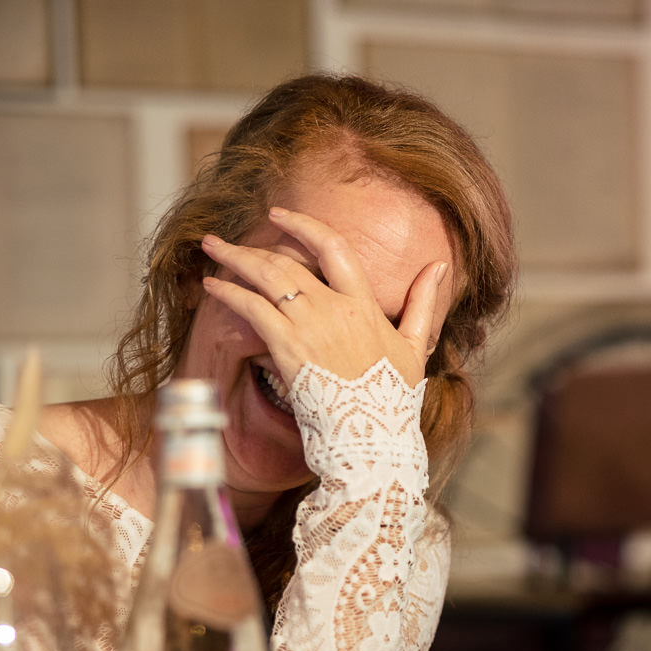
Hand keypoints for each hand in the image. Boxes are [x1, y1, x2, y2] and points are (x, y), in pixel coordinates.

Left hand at [199, 209, 450, 387]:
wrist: (372, 435)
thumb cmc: (393, 397)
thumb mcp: (415, 346)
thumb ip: (424, 302)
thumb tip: (439, 266)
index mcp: (363, 304)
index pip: (333, 247)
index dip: (303, 226)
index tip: (278, 215)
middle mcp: (334, 308)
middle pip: (286, 261)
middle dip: (250, 246)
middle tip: (220, 240)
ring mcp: (309, 326)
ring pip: (265, 278)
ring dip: (234, 261)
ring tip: (211, 250)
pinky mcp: (287, 347)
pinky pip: (252, 309)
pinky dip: (229, 293)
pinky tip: (211, 287)